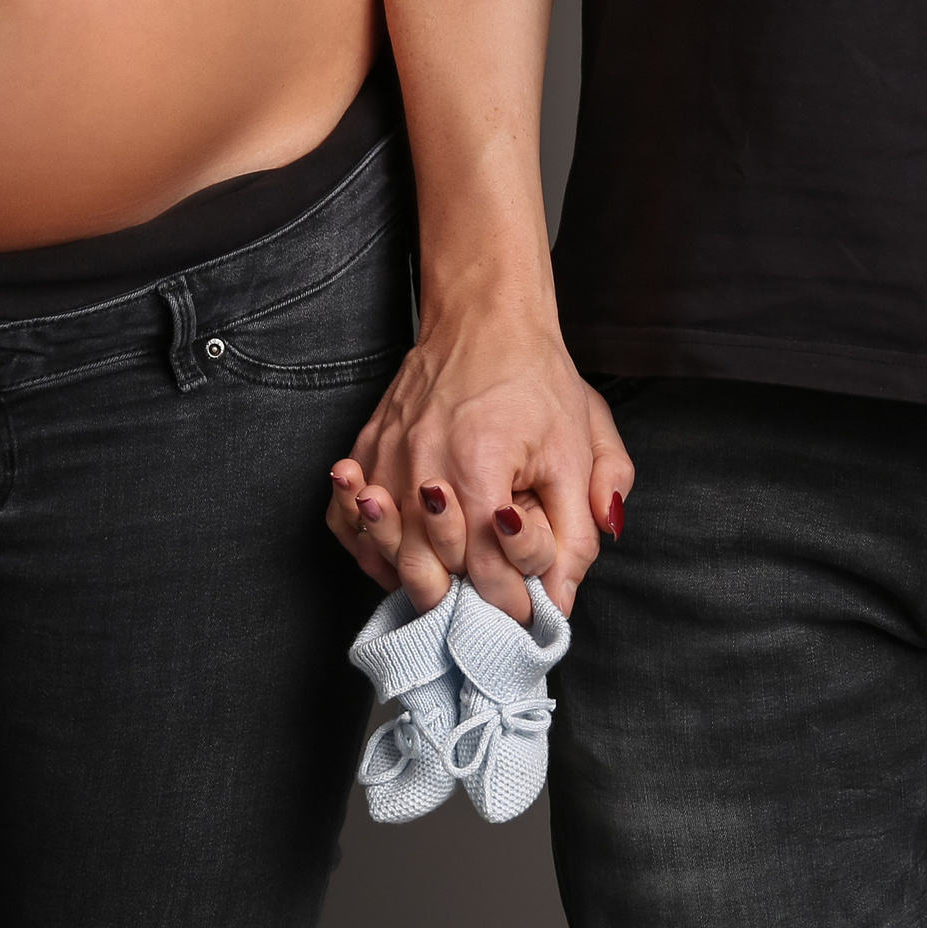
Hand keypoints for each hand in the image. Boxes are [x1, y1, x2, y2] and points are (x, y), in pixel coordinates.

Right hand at [326, 305, 631, 620]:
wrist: (486, 319)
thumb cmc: (536, 381)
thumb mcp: (580, 451)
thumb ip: (578, 530)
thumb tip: (561, 597)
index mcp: (479, 464)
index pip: (486, 569)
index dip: (512, 601)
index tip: (529, 608)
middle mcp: (421, 463)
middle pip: (427, 571)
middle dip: (465, 599)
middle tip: (492, 603)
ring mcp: (385, 456)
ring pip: (385, 552)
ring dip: (419, 579)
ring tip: (451, 587)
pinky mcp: (366, 447)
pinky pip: (346, 519)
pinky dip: (369, 546)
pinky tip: (398, 554)